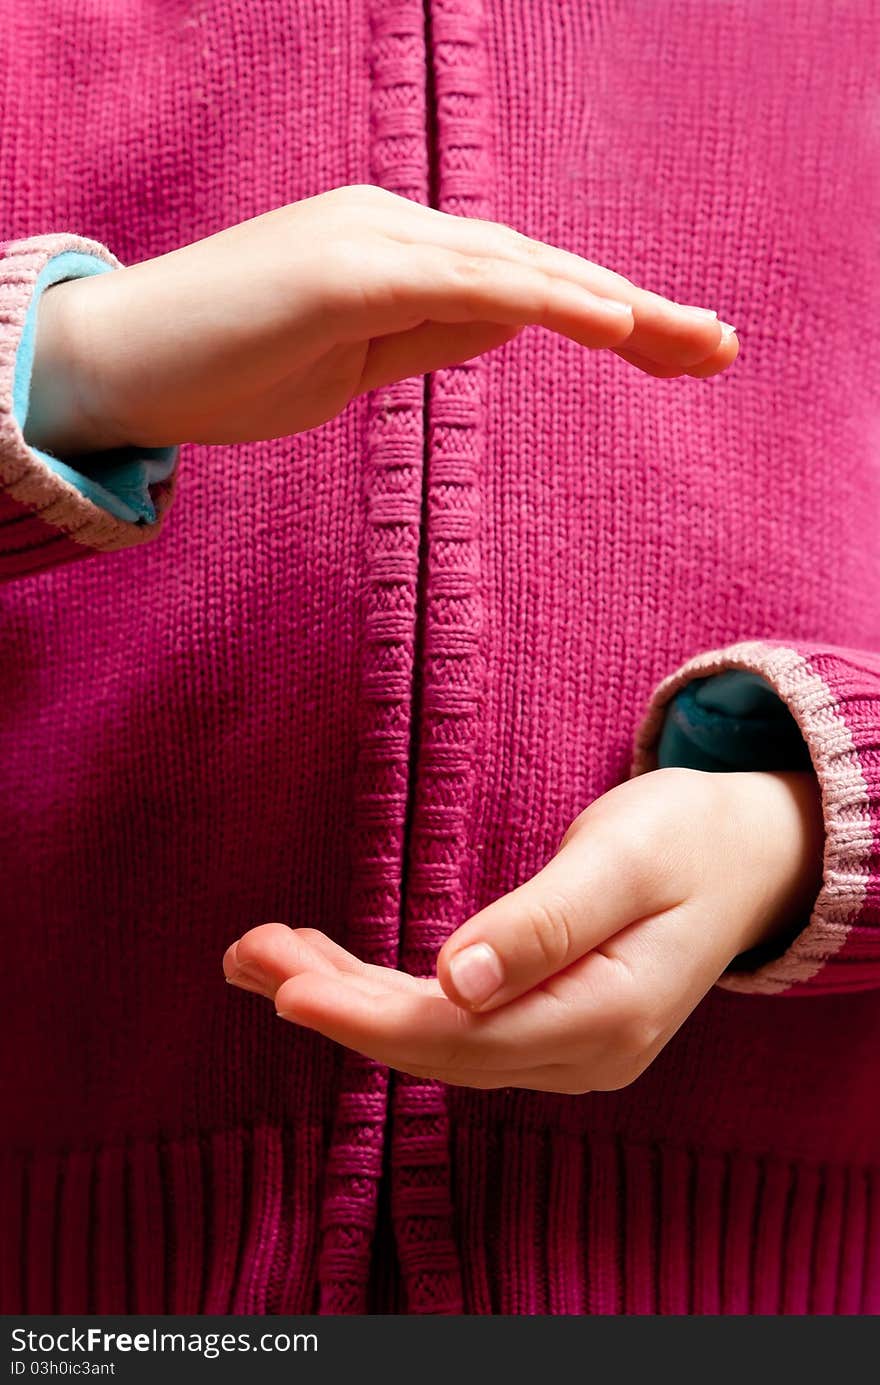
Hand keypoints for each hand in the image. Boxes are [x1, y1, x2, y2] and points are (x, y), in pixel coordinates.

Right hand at [26, 185, 736, 456]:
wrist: (119, 366)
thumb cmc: (227, 368)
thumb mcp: (357, 361)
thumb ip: (434, 332)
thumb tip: (515, 319)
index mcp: (399, 251)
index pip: (525, 282)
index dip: (607, 313)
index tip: (677, 356)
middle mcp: (397, 226)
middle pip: (542, 265)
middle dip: (640, 310)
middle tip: (721, 350)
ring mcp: (371, 238)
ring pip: (520, 267)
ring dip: (617, 305)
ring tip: (697, 344)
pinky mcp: (346, 267)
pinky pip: (467, 282)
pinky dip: (547, 302)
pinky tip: (617, 328)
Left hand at [223, 768, 822, 1093]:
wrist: (752, 855)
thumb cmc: (690, 837)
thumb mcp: (623, 859)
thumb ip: (544, 923)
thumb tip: (454, 982)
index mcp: (603, 1017)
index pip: (457, 1038)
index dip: (363, 1019)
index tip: (282, 989)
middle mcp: (583, 1053)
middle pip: (434, 1045)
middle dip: (335, 1005)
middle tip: (246, 953)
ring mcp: (569, 1048)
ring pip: (436, 1038)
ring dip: (349, 999)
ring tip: (263, 953)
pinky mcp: (553, 1025)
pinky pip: (456, 1024)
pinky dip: (388, 997)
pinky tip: (332, 970)